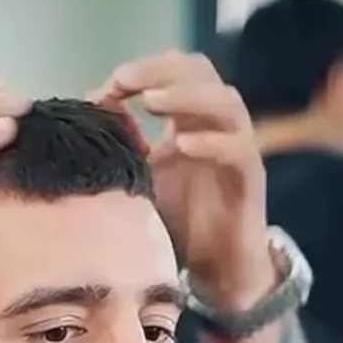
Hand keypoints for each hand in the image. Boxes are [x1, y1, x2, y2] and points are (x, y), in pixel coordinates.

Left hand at [90, 52, 273, 310]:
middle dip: (159, 70)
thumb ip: (123, 148)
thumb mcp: (143, 181)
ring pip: (224, 101)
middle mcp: (217, 124)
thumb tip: (91, 111)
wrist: (217, 271)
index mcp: (190, 119)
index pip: (173, 70)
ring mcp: (237, 147)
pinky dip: (211, 142)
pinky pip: (238, 148)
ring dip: (186, 95)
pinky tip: (182, 146)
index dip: (142, 70)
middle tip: (122, 81)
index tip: (107, 87)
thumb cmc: (180, 225)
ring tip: (151, 103)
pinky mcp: (251, 177)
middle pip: (198, 70)